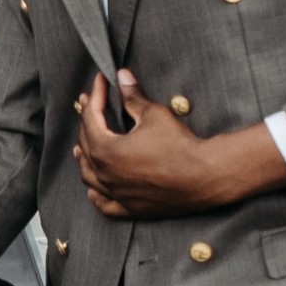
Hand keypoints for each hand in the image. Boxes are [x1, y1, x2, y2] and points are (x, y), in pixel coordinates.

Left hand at [75, 70, 285, 218]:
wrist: (204, 176)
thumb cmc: (179, 145)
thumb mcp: (154, 115)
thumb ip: (133, 97)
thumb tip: (122, 77)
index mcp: (105, 151)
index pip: (90, 119)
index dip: (95, 97)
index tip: (100, 83)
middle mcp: (104, 175)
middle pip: (87, 145)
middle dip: (88, 122)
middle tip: (91, 105)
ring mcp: (116, 194)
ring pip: (89, 177)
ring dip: (85, 159)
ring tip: (82, 148)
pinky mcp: (130, 208)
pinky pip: (105, 204)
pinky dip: (96, 196)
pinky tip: (93, 192)